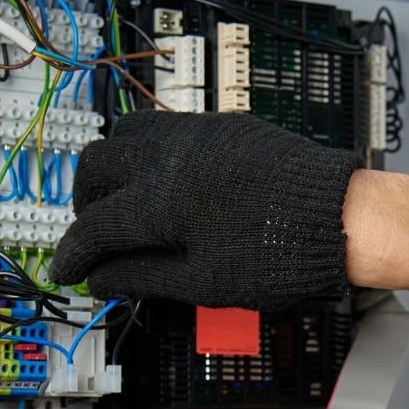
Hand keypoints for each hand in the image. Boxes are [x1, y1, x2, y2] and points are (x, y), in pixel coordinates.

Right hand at [49, 111, 361, 310]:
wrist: (340, 219)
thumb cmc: (282, 254)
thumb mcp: (203, 282)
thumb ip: (142, 277)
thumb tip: (103, 280)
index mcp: (163, 199)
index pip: (96, 226)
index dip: (75, 255)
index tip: (68, 271)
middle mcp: (171, 155)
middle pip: (95, 168)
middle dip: (84, 206)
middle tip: (93, 240)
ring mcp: (196, 133)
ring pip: (123, 135)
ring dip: (110, 171)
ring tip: (120, 205)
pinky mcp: (220, 126)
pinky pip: (161, 127)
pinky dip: (143, 154)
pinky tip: (158, 182)